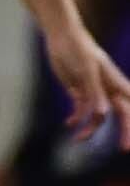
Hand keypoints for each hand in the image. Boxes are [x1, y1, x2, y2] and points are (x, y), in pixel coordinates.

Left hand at [42, 22, 129, 141]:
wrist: (62, 36)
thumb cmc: (78, 49)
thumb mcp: (85, 69)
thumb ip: (94, 91)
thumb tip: (103, 114)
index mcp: (115, 83)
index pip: (129, 107)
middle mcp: (108, 89)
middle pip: (121, 114)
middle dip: (124, 132)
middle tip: (124, 149)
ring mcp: (94, 90)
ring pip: (98, 115)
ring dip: (90, 127)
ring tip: (78, 139)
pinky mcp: (79, 89)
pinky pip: (82, 109)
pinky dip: (77, 117)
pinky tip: (69, 124)